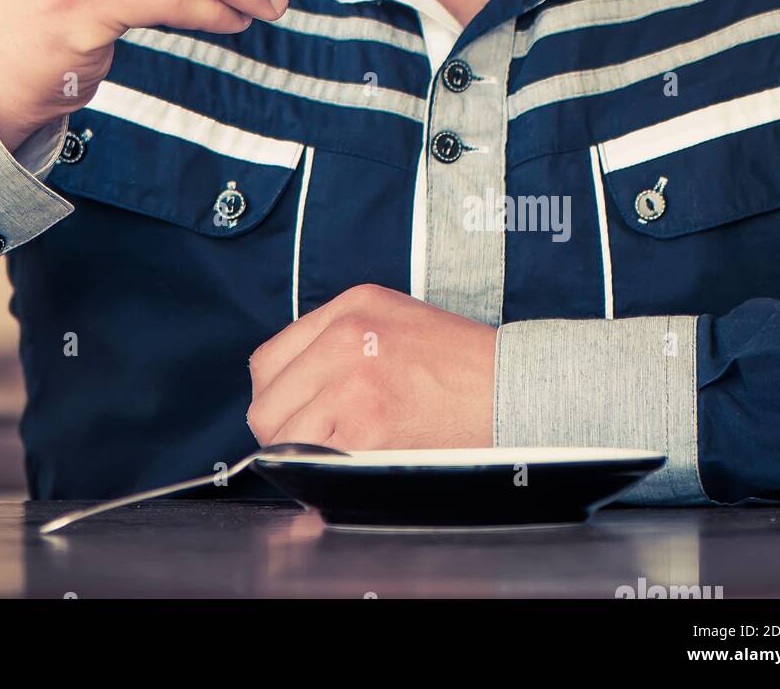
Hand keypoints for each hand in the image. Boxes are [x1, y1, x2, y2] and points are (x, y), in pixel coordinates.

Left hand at [247, 283, 496, 450]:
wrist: (513, 389)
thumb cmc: (458, 364)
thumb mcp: (392, 320)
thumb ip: (336, 341)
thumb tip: (291, 391)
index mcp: (348, 307)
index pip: (267, 361)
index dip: (276, 397)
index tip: (294, 414)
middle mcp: (342, 338)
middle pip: (266, 403)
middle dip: (283, 432)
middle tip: (316, 443)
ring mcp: (351, 383)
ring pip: (283, 438)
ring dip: (302, 456)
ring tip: (339, 454)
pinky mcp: (367, 428)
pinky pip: (315, 462)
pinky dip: (326, 473)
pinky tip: (357, 463)